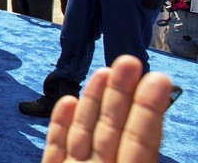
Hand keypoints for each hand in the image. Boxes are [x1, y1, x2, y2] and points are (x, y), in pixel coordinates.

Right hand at [42, 55, 171, 162]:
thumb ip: (138, 152)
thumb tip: (150, 129)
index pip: (141, 140)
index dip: (148, 109)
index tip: (157, 79)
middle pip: (112, 129)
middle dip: (120, 93)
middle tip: (129, 61)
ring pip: (85, 133)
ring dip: (92, 100)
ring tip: (103, 71)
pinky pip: (57, 146)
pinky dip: (59, 124)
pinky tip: (68, 101)